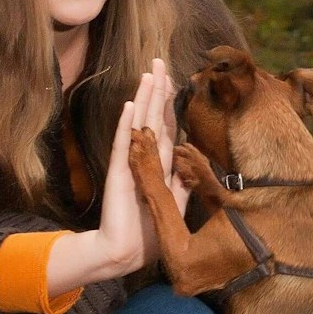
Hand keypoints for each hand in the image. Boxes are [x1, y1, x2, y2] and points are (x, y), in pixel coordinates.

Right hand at [47, 62, 181, 289]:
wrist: (123, 252)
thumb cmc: (148, 231)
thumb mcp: (174, 203)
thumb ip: (181, 181)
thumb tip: (192, 162)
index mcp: (157, 165)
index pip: (164, 126)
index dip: (168, 103)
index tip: (175, 79)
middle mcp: (143, 158)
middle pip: (152, 117)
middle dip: (157, 90)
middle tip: (160, 61)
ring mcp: (130, 163)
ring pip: (139, 124)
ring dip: (144, 98)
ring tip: (149, 73)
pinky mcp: (120, 175)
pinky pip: (124, 145)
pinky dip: (128, 125)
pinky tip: (131, 105)